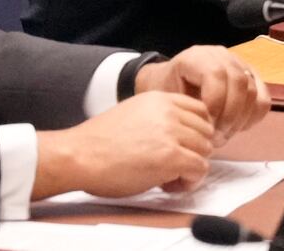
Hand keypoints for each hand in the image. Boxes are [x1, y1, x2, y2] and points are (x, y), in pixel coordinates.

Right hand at [31, 92, 213, 200]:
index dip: (194, 132)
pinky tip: (168, 184)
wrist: (77, 156)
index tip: (181, 146)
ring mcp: (172, 133)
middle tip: (172, 166)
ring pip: (206, 150)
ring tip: (167, 176)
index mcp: (161, 99)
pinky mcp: (171, 156)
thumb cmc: (98, 142)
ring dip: (191, 167)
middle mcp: (170, 112)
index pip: (200, 111)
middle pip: (206, 131)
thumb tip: (182, 136)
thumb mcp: (135, 114)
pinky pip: (199, 169)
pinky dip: (189, 180)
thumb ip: (161, 118)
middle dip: (194, 151)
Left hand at [134, 46, 269, 145]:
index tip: (204, 126)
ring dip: (240, 119)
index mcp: (197, 57)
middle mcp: (222, 56)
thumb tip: (204, 127)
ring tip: (223, 136)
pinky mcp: (252, 78)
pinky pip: (263, 98)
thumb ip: (183, 109)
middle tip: (215, 138)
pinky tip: (236, 128)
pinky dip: (253, 117)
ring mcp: (240, 65)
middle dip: (229, 115)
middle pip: (239, 82)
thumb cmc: (164, 92)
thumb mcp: (164, 99)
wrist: (169, 83)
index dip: (215, 102)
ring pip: (253, 90)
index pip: (216, 74)